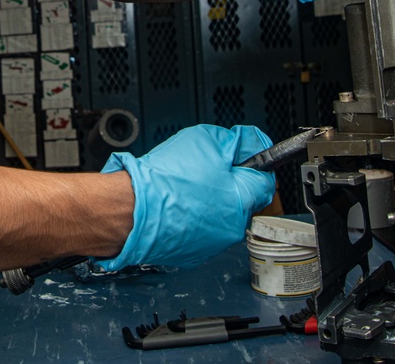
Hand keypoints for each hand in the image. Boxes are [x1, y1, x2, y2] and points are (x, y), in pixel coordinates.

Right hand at [94, 124, 274, 270]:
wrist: (130, 209)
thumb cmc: (165, 179)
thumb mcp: (207, 141)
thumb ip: (237, 142)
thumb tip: (253, 143)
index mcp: (242, 200)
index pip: (265, 180)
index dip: (252, 164)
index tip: (240, 157)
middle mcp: (232, 228)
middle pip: (241, 199)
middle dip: (227, 184)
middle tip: (203, 169)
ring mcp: (210, 244)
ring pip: (218, 216)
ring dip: (207, 201)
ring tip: (182, 187)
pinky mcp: (189, 254)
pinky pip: (197, 230)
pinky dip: (189, 218)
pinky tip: (173, 204)